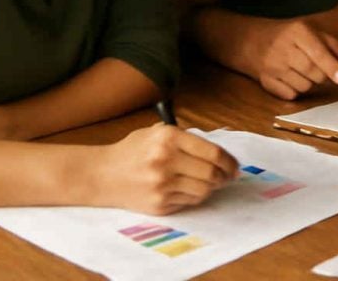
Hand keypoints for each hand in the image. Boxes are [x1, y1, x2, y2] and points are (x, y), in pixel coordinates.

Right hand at [90, 124, 238, 214]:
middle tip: (229, 176)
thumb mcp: (156, 133)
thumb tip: (220, 153)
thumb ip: (186, 139)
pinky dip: (196, 196)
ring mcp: (162, 185)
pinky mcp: (159, 204)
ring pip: (204, 190)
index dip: (229, 161)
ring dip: (212, 187)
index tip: (235, 165)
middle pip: (212, 173)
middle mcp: (166, 161)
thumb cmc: (133, 151)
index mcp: (168, 138)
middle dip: (225, 176)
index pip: (213, 152)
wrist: (102, 174)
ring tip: (211, 182)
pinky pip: (190, 202)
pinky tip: (191, 189)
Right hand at [240, 19, 337, 99]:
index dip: (332, 67)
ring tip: (304, 72)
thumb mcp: (315, 35)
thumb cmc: (292, 37)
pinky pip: (290, 95)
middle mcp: (283, 47)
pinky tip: (291, 79)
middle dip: (324, 77)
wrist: (252, 40)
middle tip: (321, 71)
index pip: (318, 53)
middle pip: (314, 73)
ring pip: (304, 87)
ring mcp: (272, 65)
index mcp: (298, 31)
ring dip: (311, 84)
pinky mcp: (265, 81)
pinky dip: (296, 91)